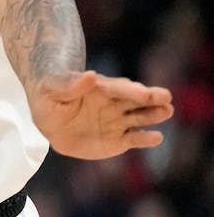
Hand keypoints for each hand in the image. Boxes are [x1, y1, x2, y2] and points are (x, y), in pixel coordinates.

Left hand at [31, 70, 174, 159]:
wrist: (48, 121)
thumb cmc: (49, 99)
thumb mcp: (53, 90)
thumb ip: (71, 85)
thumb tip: (90, 75)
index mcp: (100, 88)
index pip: (119, 88)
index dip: (131, 90)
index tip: (144, 92)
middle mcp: (114, 104)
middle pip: (137, 99)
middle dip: (152, 98)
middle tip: (166, 97)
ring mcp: (118, 122)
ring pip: (140, 118)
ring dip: (154, 115)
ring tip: (167, 111)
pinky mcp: (117, 140)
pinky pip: (134, 139)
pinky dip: (145, 139)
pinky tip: (157, 137)